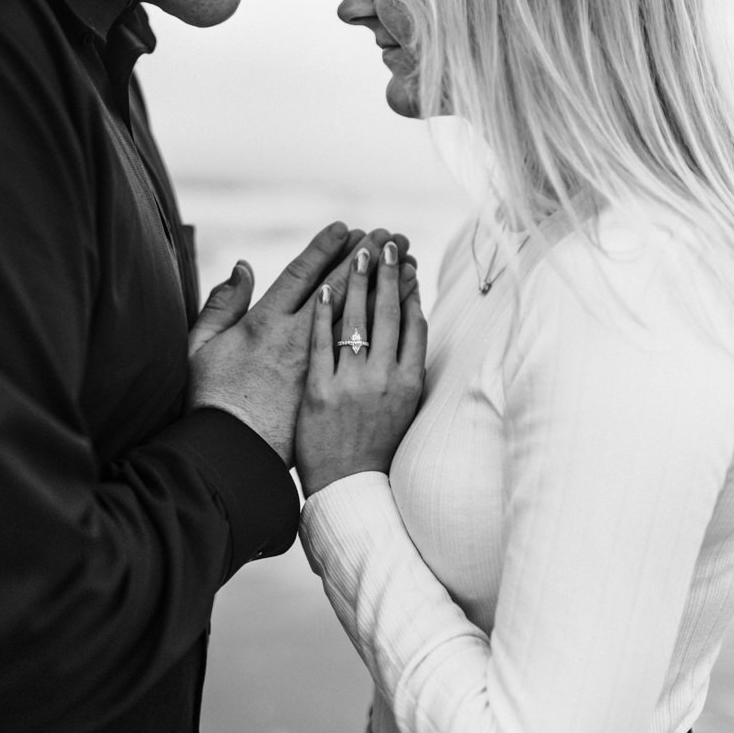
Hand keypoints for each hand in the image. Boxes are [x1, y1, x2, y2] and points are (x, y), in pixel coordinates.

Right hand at [188, 223, 415, 466]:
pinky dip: (393, 325)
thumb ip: (221, 305)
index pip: (303, 274)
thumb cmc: (215, 403)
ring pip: (367, 316)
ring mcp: (327, 369)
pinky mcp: (346, 391)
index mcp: (265, 325)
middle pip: (343, 289)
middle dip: (367, 258)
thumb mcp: (203, 350)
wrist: (238, 457)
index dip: (326, 248)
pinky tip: (407, 305)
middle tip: (388, 235)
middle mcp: (300, 342)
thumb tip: (243, 266)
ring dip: (387, 284)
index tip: (347, 229)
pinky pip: (376, 352)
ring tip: (405, 259)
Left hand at [296, 241, 426, 495]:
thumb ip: (407, 370)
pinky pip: (321, 342)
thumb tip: (409, 329)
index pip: (414, 323)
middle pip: (387, 313)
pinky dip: (324, 312)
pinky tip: (324, 288)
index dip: (410, 290)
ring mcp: (351, 383)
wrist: (348, 489)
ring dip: (357, 281)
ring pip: (357, 320)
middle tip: (385, 243)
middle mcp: (384, 379)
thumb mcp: (405, 410)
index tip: (408, 266)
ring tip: (357, 252)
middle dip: (387, 274)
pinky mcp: (319, 391)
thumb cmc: (377, 450)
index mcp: (409, 383)